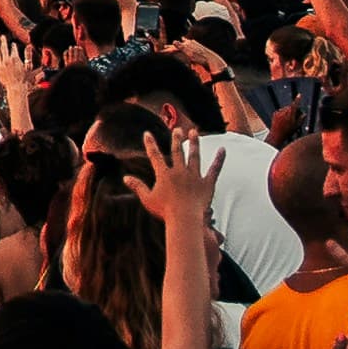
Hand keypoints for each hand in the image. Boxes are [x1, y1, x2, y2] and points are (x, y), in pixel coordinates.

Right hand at [135, 128, 216, 253]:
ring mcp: (194, 176)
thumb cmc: (165, 212)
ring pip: (194, 156)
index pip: (155, 156)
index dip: (150, 144)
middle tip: (177, 129)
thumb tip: (125, 178)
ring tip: (194, 132)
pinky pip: (214, 169)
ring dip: (194, 143)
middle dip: (176, 139)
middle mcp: (179, 171)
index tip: (147, 134)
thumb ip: (137, 187)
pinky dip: (219, 159)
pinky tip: (222, 150)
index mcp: (164, 175)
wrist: (185, 219)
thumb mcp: (147, 199)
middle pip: (177, 151)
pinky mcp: (207, 183)